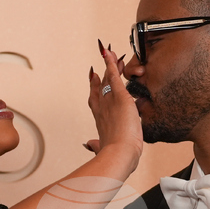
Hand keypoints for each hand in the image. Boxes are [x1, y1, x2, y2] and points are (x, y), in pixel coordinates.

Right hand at [86, 41, 141, 160]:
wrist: (119, 153)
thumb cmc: (114, 154)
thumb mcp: (103, 148)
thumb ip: (96, 145)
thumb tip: (89, 145)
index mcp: (100, 120)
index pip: (96, 100)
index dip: (94, 88)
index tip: (94, 78)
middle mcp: (101, 108)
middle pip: (99, 86)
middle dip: (101, 74)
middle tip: (102, 63)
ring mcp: (109, 101)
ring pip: (107, 78)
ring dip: (108, 65)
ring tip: (109, 53)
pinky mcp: (120, 97)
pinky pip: (114, 76)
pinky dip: (112, 64)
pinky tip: (111, 54)